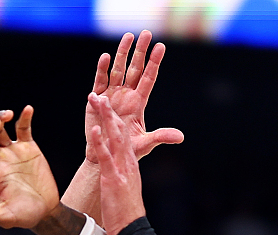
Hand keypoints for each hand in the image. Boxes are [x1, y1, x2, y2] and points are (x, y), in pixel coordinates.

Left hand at [0, 106, 59, 229]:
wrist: (46, 210)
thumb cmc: (24, 216)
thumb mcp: (7, 216)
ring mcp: (13, 152)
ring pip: (1, 130)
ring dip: (0, 119)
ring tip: (7, 115)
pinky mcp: (29, 148)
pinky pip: (24, 129)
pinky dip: (25, 118)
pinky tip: (28, 109)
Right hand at [84, 31, 183, 162]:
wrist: (104, 157)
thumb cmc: (125, 151)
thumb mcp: (145, 144)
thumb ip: (161, 137)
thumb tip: (181, 137)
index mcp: (138, 103)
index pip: (148, 78)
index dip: (155, 63)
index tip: (161, 47)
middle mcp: (125, 95)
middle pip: (134, 69)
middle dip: (140, 51)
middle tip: (146, 33)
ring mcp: (111, 96)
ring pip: (118, 70)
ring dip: (122, 53)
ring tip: (128, 37)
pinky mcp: (96, 101)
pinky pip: (100, 82)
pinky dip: (102, 69)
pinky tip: (106, 57)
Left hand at [88, 93, 145, 234]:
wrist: (132, 229)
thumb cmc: (126, 212)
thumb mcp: (125, 188)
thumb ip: (120, 175)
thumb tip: (115, 171)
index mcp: (130, 164)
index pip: (123, 136)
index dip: (113, 120)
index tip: (105, 107)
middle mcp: (128, 163)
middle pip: (119, 131)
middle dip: (108, 112)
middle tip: (98, 95)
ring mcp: (121, 169)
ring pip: (114, 138)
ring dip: (105, 118)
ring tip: (97, 100)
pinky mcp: (114, 179)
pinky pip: (107, 157)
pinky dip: (101, 142)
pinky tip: (96, 129)